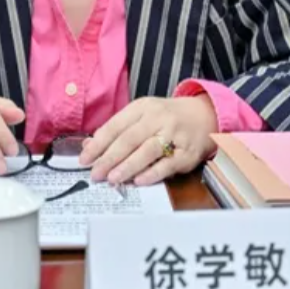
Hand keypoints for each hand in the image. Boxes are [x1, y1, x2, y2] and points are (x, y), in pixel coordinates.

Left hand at [79, 95, 217, 186]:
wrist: (204, 115)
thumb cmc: (166, 118)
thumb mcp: (142, 115)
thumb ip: (117, 130)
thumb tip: (89, 146)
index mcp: (142, 107)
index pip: (116, 125)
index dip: (98, 143)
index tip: (84, 159)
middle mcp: (158, 118)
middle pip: (129, 138)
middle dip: (109, 158)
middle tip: (95, 173)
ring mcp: (174, 134)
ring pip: (147, 150)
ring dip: (128, 166)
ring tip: (112, 179)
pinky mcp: (187, 152)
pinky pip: (168, 164)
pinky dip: (152, 173)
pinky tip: (138, 181)